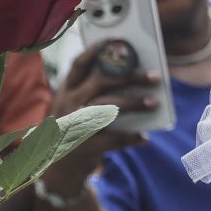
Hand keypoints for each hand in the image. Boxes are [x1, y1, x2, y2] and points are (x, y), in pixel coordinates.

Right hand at [40, 42, 150, 193]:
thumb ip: (92, 92)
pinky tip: (144, 136)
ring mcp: (76, 125)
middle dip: (130, 76)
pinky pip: (114, 139)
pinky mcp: (86, 146)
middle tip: (154, 76)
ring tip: (154, 103)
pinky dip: (131, 138)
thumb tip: (130, 76)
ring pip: (109, 107)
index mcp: (66, 92)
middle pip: (101, 82)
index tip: (119, 41)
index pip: (80, 64)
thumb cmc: (73, 131)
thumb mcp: (74, 108)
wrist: (56, 170)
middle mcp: (69, 105)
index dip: (98, 50)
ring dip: (135, 103)